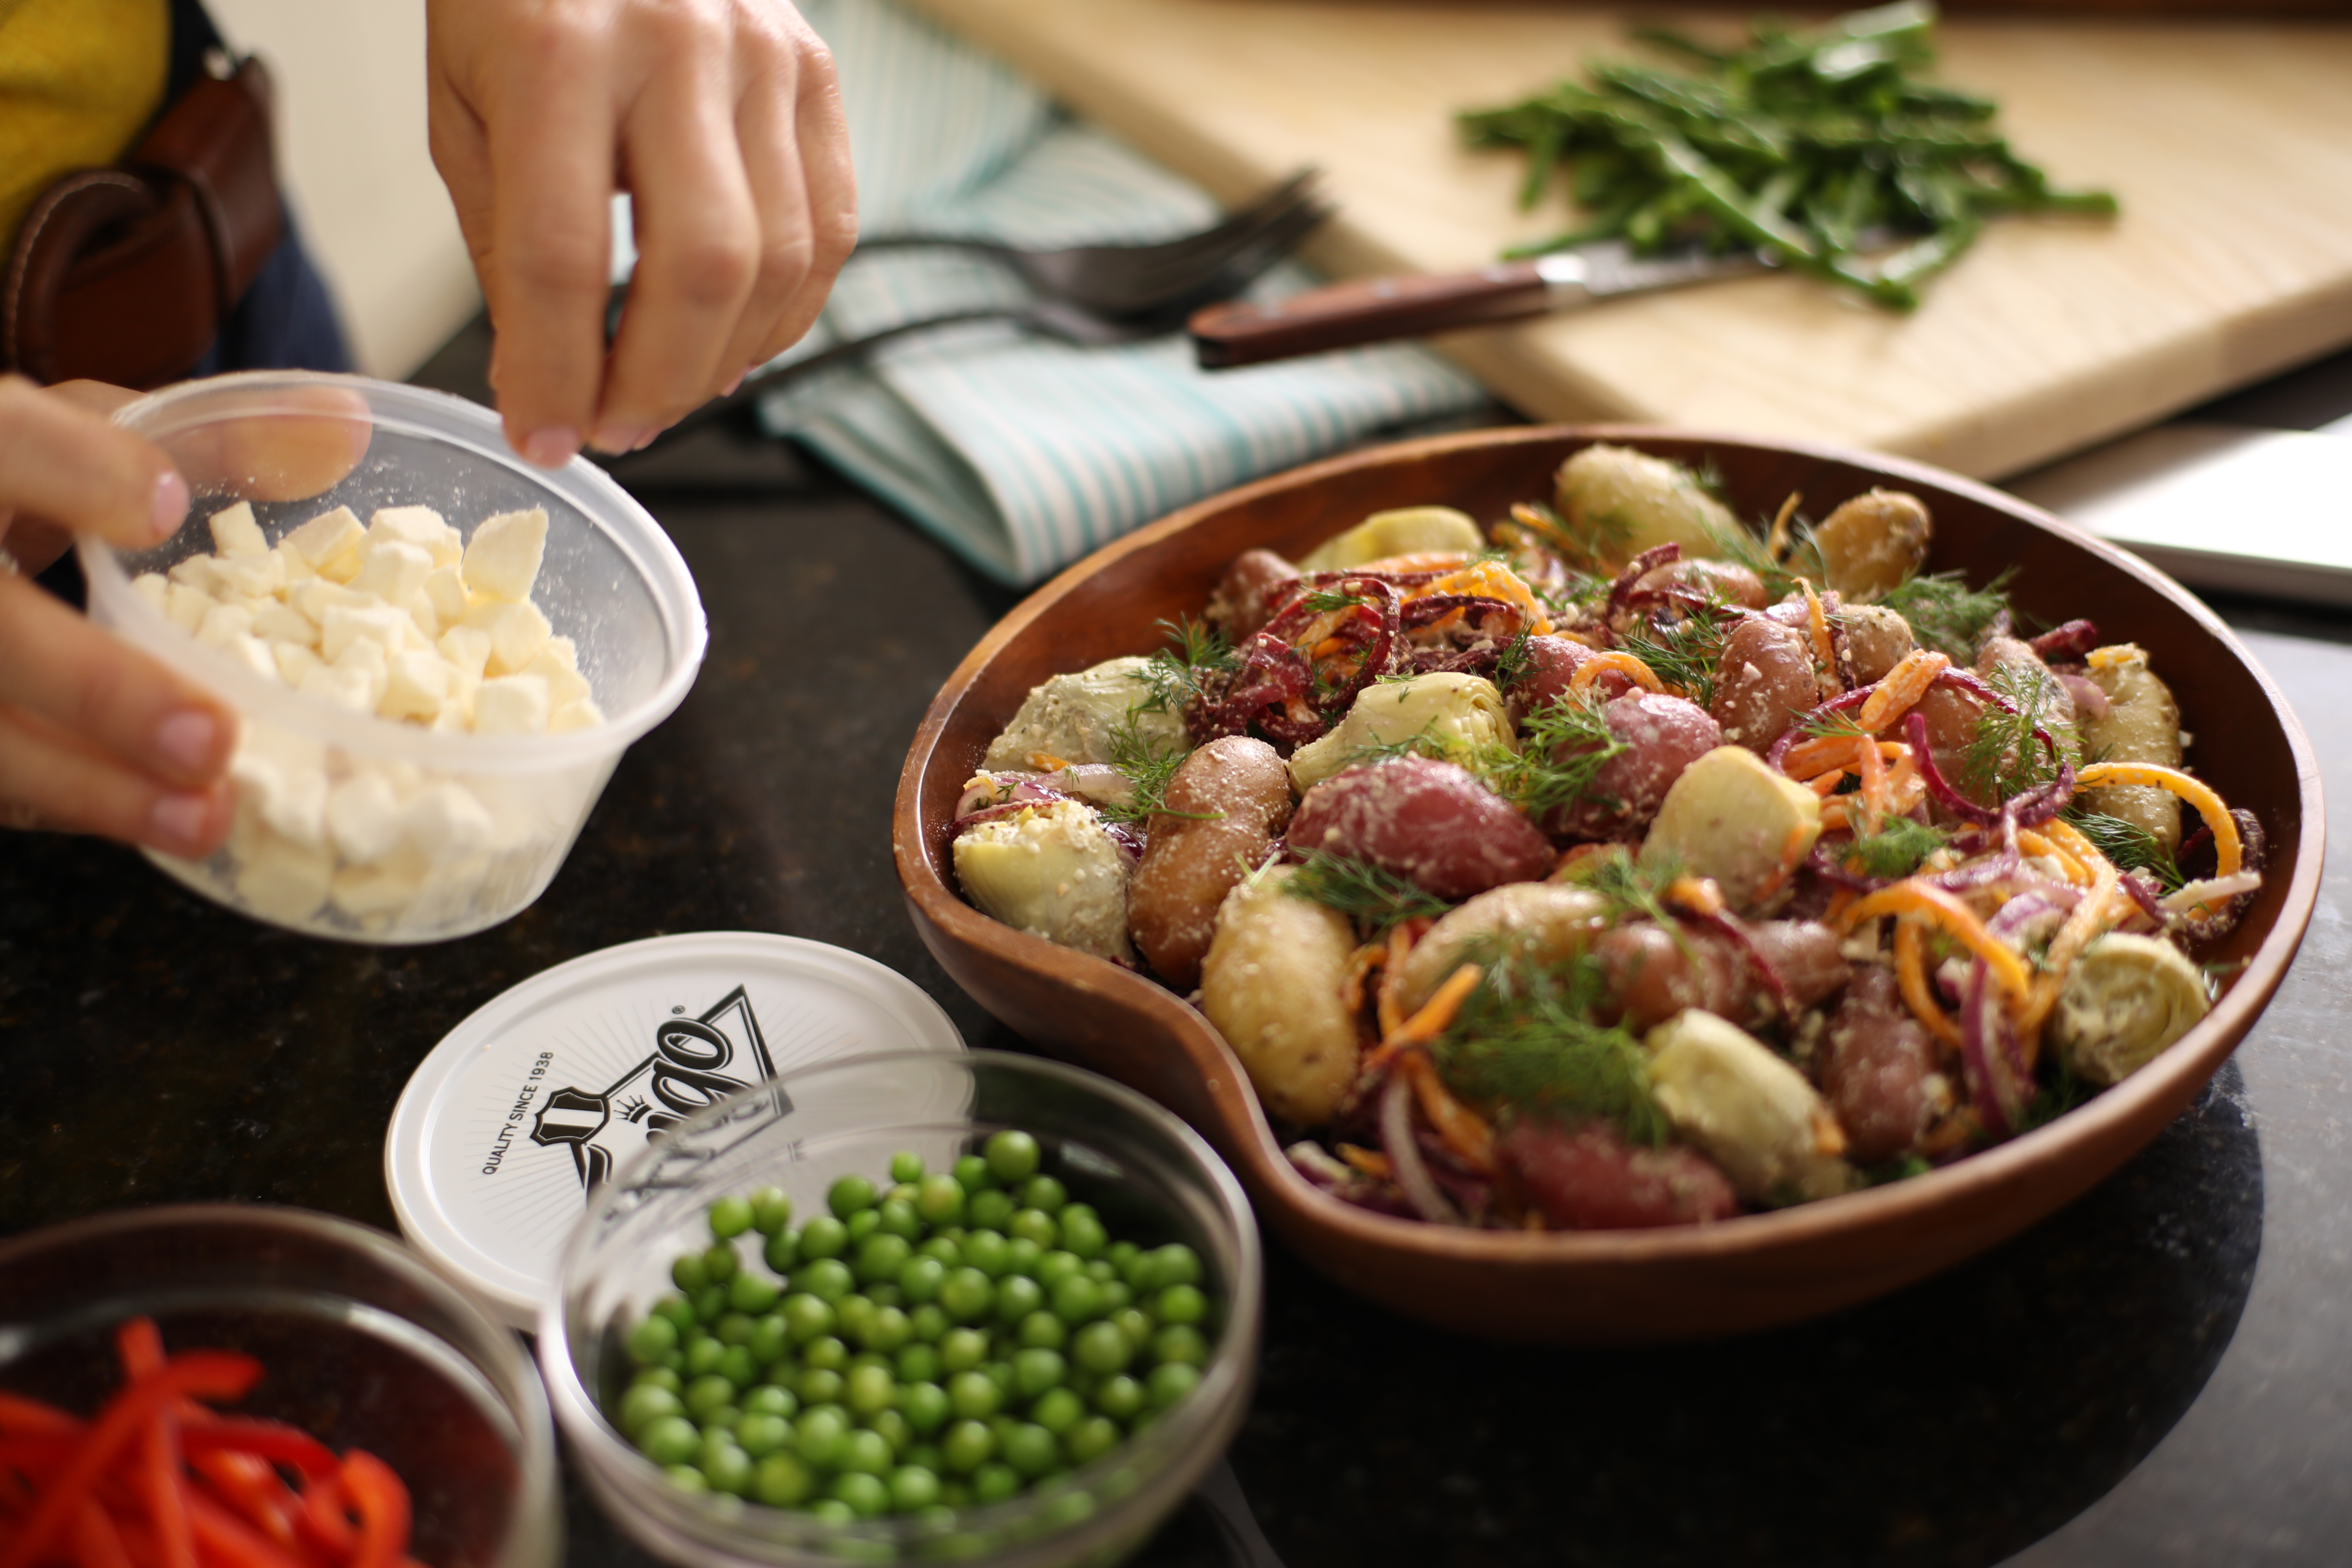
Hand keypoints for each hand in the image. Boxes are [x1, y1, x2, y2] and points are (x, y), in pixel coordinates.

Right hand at [0, 378, 235, 856]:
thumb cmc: (25, 476)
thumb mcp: (98, 434)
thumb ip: (215, 440)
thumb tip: (352, 426)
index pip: (5, 441)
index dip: (72, 473)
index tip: (160, 508)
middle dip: (101, 690)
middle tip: (212, 738)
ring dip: (97, 786)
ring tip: (207, 817)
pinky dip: (79, 807)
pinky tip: (165, 828)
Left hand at [425, 0, 857, 464]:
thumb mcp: (464, 105)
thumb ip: (507, 241)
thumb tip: (546, 384)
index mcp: (556, 46)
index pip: (563, 256)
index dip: (553, 372)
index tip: (540, 438)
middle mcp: (675, 40)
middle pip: (698, 266)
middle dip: (656, 381)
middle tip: (615, 428)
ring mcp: (764, 52)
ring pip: (776, 259)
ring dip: (723, 358)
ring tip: (668, 392)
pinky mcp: (817, 71)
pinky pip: (828, 228)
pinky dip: (785, 311)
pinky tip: (732, 341)